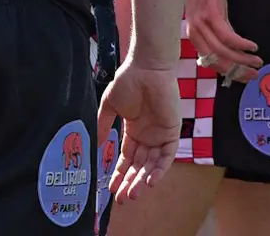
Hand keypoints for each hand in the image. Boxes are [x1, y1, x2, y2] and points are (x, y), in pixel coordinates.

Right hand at [99, 63, 180, 201]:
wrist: (146, 69)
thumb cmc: (127, 83)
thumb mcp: (109, 106)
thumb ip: (104, 126)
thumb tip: (97, 146)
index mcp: (133, 131)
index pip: (126, 158)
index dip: (118, 173)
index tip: (109, 187)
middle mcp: (147, 137)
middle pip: (138, 166)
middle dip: (129, 182)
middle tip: (121, 198)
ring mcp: (160, 136)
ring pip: (151, 165)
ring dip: (142, 180)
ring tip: (132, 194)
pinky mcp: (171, 133)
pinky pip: (166, 156)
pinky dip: (159, 169)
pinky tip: (149, 181)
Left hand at [184, 0, 260, 83]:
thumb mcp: (206, 16)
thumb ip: (215, 33)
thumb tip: (232, 50)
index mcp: (193, 34)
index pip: (209, 61)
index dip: (227, 72)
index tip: (243, 77)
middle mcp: (195, 31)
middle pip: (215, 59)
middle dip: (236, 70)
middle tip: (254, 75)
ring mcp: (202, 22)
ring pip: (222, 50)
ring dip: (242, 59)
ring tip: (257, 61)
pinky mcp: (211, 12)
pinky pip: (227, 35)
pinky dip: (241, 44)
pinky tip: (252, 46)